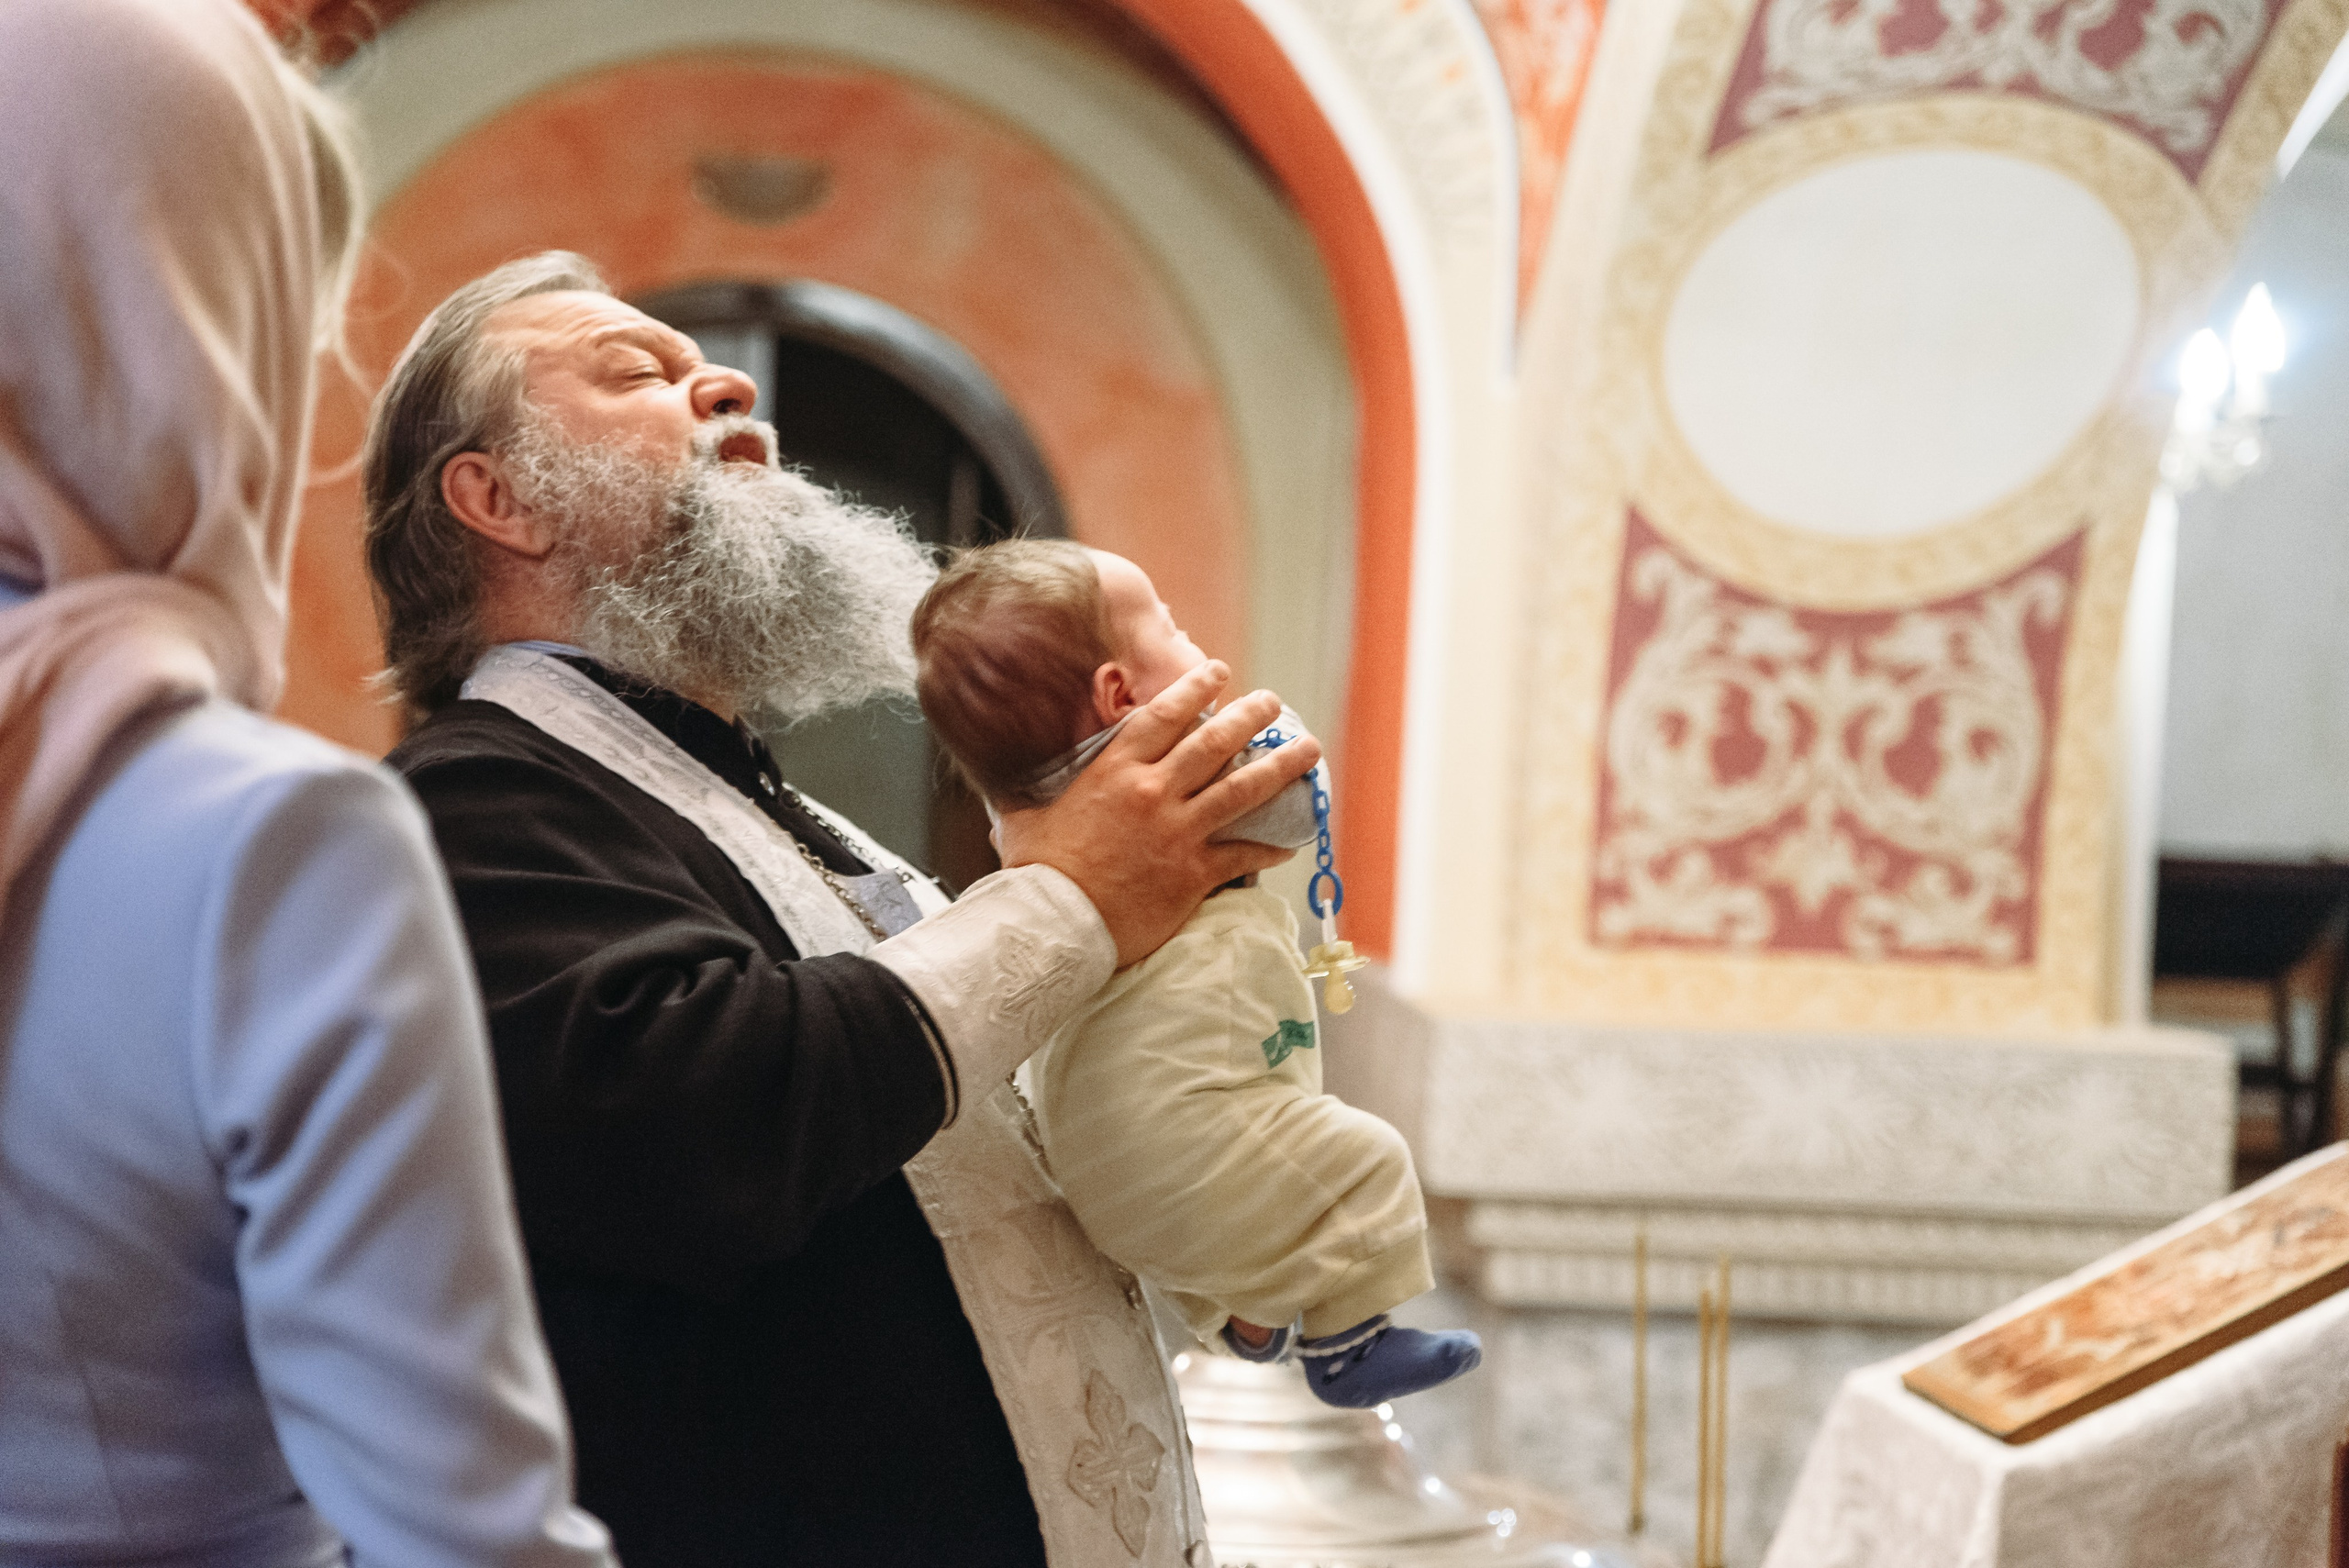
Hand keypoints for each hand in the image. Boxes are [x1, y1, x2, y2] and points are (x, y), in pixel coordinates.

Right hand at [996, 661, 1321, 967]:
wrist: (1055, 926)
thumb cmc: (1036, 875)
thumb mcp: (1027, 818)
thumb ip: (1028, 794)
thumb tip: (1005, 783)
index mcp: (1114, 771)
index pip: (1164, 716)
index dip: (1196, 689)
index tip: (1219, 672)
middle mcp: (1152, 792)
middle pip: (1214, 742)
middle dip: (1250, 716)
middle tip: (1272, 701)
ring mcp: (1177, 831)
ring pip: (1242, 788)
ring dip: (1281, 766)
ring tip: (1307, 748)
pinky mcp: (1193, 873)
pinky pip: (1242, 854)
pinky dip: (1269, 847)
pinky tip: (1291, 841)